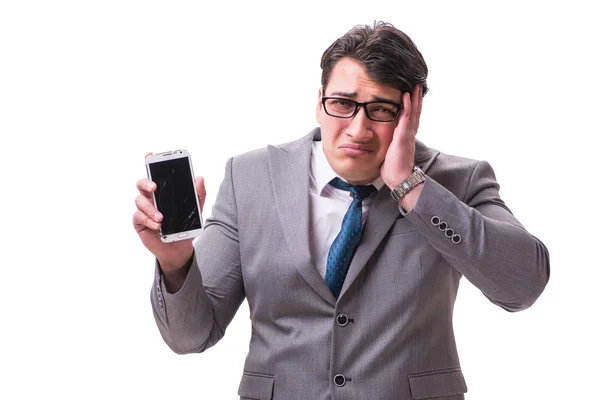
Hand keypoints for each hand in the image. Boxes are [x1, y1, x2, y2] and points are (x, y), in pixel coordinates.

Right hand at [133, 152, 206, 273]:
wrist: (179, 248)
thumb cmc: (184, 225)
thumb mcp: (195, 209)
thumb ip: (198, 194)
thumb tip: (199, 178)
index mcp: (162, 191)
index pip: (154, 174)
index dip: (149, 162)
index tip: (149, 154)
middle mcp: (150, 198)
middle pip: (141, 184)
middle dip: (146, 183)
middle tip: (155, 187)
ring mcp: (143, 210)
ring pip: (139, 201)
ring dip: (150, 208)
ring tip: (162, 217)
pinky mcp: (140, 223)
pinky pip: (139, 217)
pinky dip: (148, 221)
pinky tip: (158, 226)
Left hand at [380, 85, 422, 187]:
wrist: (400, 179)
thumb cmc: (395, 169)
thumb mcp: (391, 153)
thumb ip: (390, 144)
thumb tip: (383, 142)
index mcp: (406, 137)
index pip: (410, 118)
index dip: (412, 107)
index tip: (412, 95)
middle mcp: (409, 134)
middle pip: (415, 112)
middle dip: (416, 99)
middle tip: (418, 85)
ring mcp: (407, 135)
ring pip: (413, 113)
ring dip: (414, 99)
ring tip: (415, 86)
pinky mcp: (403, 137)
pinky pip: (405, 119)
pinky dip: (407, 107)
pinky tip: (406, 97)